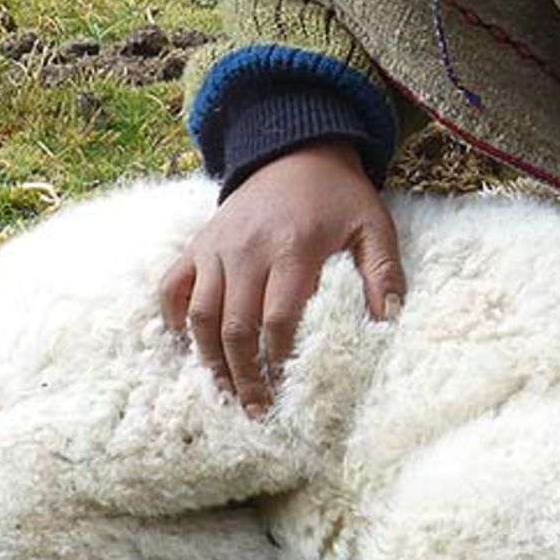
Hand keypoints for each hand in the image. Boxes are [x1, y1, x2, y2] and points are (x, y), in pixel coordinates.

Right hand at [158, 140, 402, 417]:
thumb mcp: (373, 226)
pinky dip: (172, 319)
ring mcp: (216, 247)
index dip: (278, 361)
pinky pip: (171, 287)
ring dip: (208, 359)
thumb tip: (389, 321)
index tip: (286, 393)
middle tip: (255, 410)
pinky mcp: (198, 244)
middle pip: (235, 327)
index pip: (277, 320)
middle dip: (243, 376)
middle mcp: (248, 250)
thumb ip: (383, 273)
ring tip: (224, 391)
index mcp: (293, 249)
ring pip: (199, 315)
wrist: (296, 149)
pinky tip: (187, 346)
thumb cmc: (339, 196)